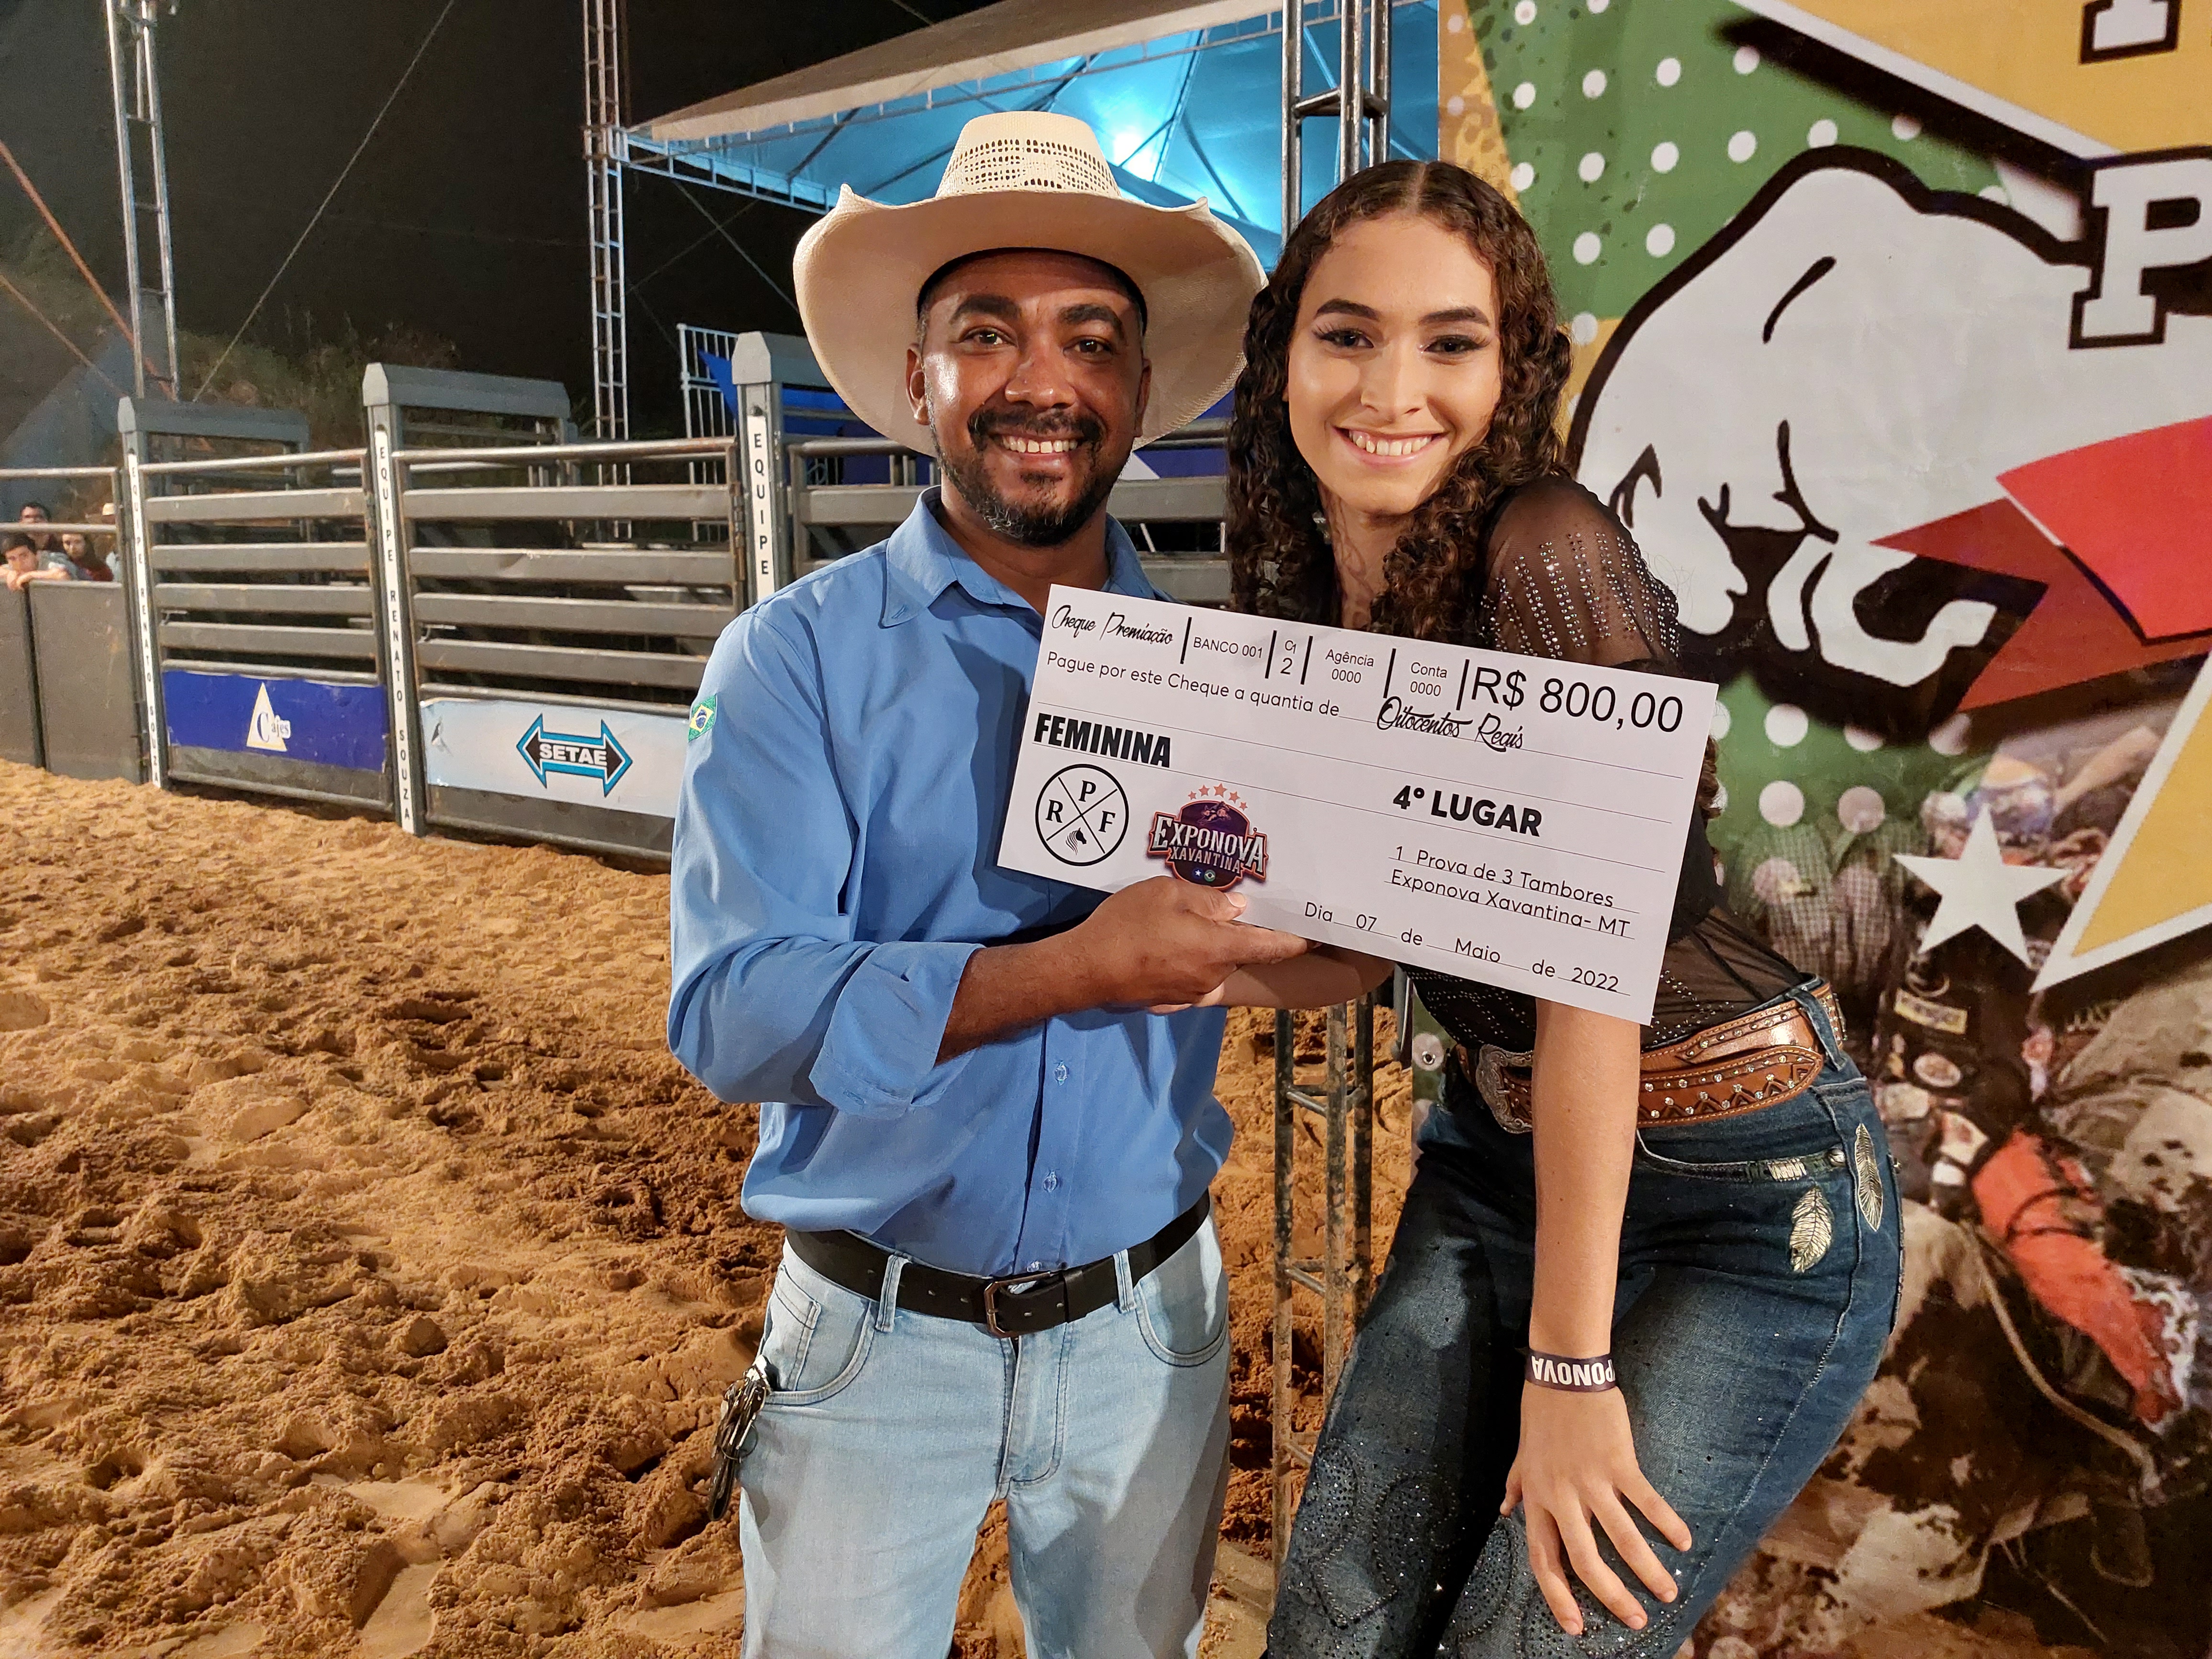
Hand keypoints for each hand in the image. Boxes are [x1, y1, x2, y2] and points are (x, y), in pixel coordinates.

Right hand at [1063, 876, 1307, 1009]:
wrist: (1085, 970)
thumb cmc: (1127, 927)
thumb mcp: (1167, 894)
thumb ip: (1208, 900)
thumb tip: (1237, 907)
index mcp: (1219, 948)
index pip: (1273, 947)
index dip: (1298, 940)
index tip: (1318, 934)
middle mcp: (1214, 976)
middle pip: (1240, 951)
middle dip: (1237, 931)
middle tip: (1222, 906)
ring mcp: (1193, 993)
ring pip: (1215, 963)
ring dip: (1209, 946)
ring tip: (1182, 923)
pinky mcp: (1173, 1000)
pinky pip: (1193, 977)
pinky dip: (1190, 961)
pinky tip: (1167, 947)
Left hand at [1502, 1384, 1690, 1634]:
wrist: (1564, 1373)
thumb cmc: (1542, 1413)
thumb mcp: (1522, 1454)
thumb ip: (1517, 1485)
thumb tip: (1506, 1510)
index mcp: (1538, 1497)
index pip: (1543, 1558)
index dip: (1557, 1595)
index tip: (1574, 1626)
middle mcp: (1562, 1496)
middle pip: (1585, 1560)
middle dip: (1610, 1597)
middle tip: (1635, 1622)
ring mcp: (1591, 1481)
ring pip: (1621, 1539)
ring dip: (1647, 1571)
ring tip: (1668, 1593)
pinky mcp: (1618, 1463)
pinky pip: (1646, 1502)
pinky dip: (1666, 1524)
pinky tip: (1684, 1542)